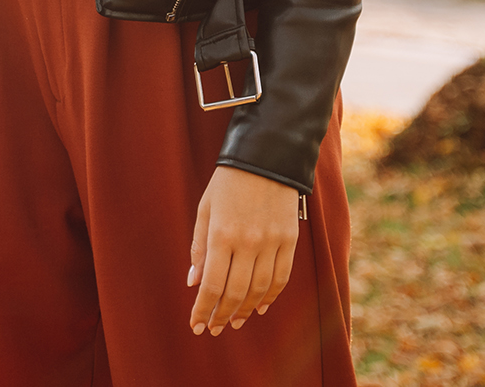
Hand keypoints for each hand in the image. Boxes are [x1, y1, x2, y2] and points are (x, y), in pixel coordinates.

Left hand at [186, 165, 299, 336]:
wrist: (266, 157)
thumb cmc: (228, 182)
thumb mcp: (205, 209)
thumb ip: (199, 247)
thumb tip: (194, 282)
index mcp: (222, 235)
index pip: (212, 285)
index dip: (203, 310)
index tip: (196, 325)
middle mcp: (248, 242)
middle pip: (235, 293)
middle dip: (222, 315)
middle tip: (215, 328)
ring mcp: (272, 242)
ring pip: (259, 290)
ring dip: (246, 310)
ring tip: (235, 320)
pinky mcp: (289, 240)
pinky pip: (281, 277)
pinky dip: (270, 296)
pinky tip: (260, 306)